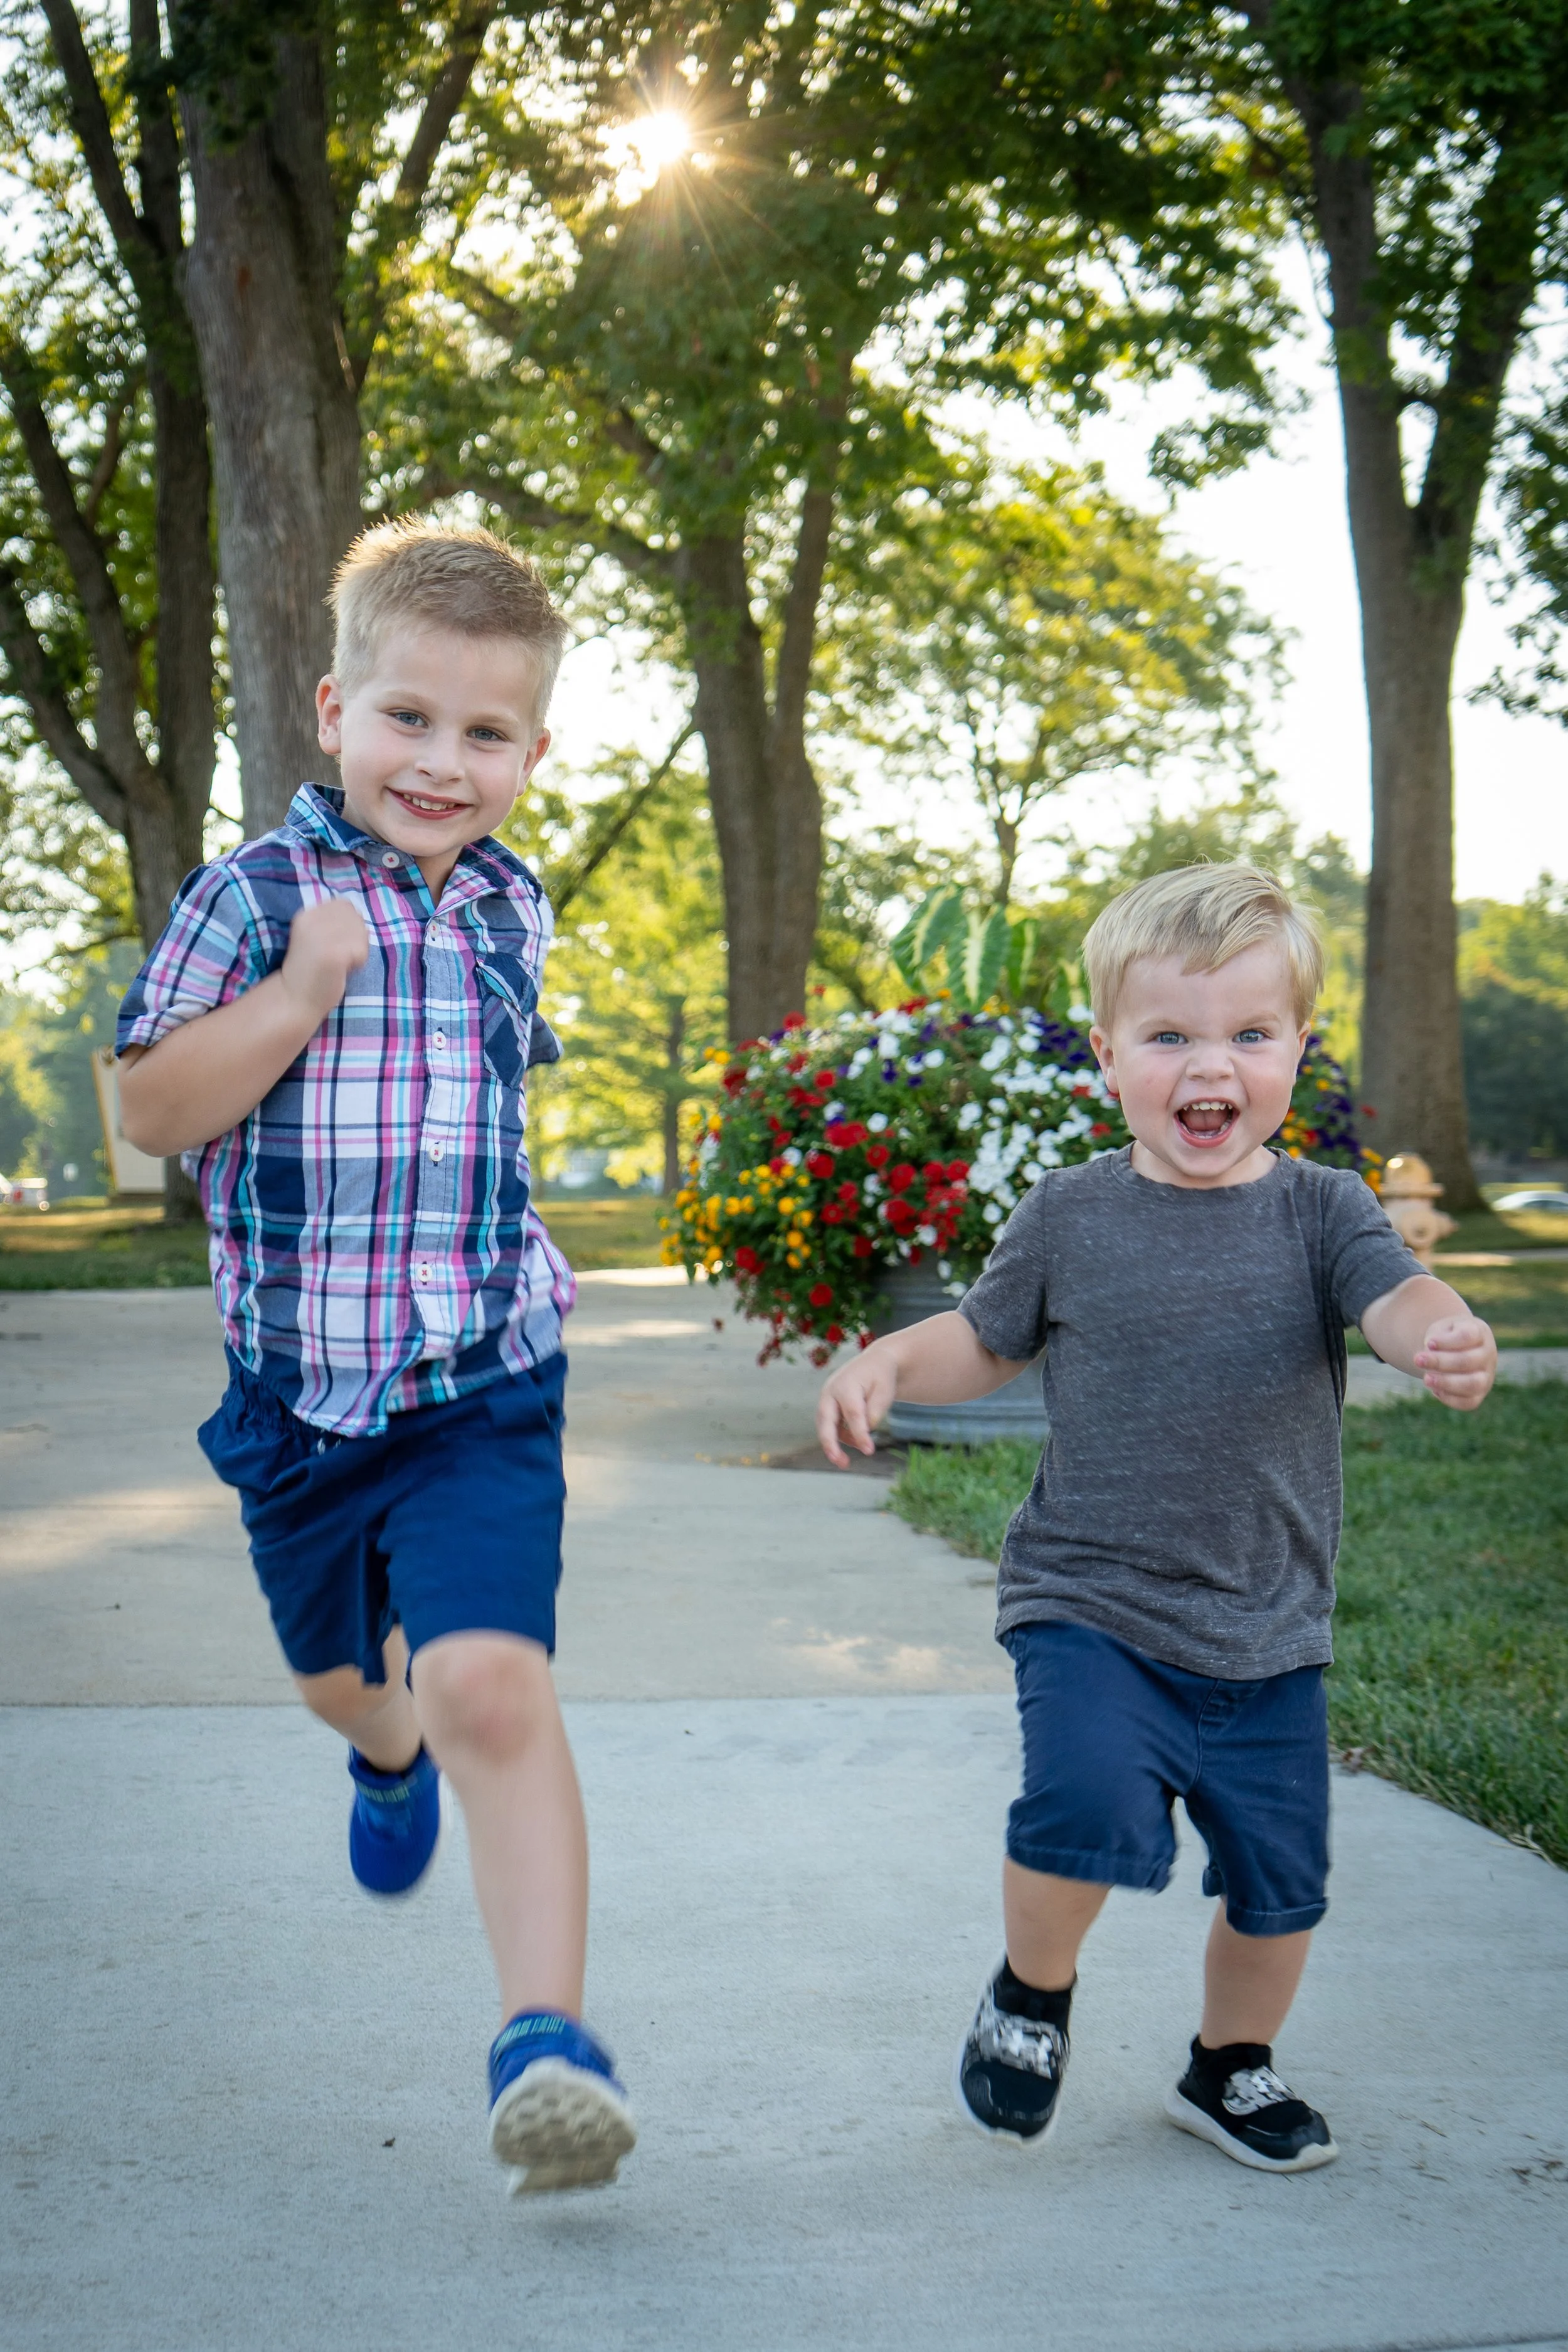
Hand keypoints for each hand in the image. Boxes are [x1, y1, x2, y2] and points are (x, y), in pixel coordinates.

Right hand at [280, 897, 367, 1021]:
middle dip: (356, 935)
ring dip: (358, 948)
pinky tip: (343, 970)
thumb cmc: (310, 970)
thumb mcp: (316, 936)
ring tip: (342, 963)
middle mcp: (312, 918)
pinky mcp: (333, 953)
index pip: (345, 905)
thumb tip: (359, 916)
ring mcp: (322, 935)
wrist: (294, 998)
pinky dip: (359, 961)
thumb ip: (332, 922)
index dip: (349, 924)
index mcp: (306, 913)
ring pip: (361, 931)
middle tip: (342, 955)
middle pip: (355, 916)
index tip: (338, 943)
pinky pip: (361, 949)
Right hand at [817, 1347, 898, 1466]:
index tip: (869, 1451)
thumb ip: (876, 1410)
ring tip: (844, 1462)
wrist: (873, 1363)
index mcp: (847, 1384)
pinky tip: (856, 1443)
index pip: (853, 1414)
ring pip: (824, 1426)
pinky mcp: (827, 1408)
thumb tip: (865, 1430)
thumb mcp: (886, 1391)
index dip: (860, 1434)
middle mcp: (831, 1392)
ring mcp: (826, 1399)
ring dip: (833, 1445)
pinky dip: (839, 1438)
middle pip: (826, 1421)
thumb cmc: (881, 1377)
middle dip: (830, 1444)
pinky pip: (830, 1426)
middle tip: (840, 1462)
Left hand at [1414, 1313, 1496, 1408]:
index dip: (1446, 1341)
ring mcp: (1486, 1376)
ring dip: (1446, 1382)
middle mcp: (1488, 1355)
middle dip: (1440, 1362)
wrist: (1455, 1349)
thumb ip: (1435, 1340)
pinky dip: (1450, 1398)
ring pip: (1473, 1384)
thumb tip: (1429, 1352)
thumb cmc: (1446, 1336)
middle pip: (1467, 1361)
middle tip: (1417, 1360)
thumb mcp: (1440, 1330)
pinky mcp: (1479, 1394)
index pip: (1467, 1336)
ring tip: (1426, 1379)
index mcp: (1479, 1332)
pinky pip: (1468, 1402)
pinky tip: (1435, 1390)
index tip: (1429, 1343)